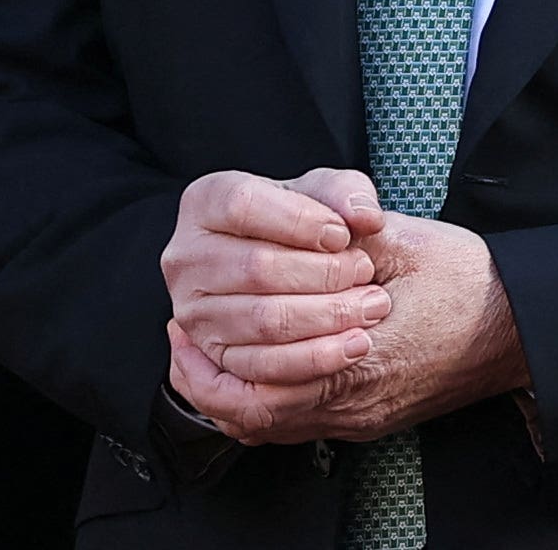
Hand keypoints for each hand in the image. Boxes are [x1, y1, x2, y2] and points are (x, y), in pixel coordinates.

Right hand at [160, 169, 390, 410]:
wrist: (294, 262)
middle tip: (367, 273)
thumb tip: (365, 217)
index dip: (299, 220)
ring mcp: (192, 310)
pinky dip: (313, 359)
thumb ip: (347, 193)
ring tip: (371, 307)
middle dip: (325, 274)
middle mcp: (186, 257)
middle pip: (256, 268)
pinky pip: (260, 366)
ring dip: (327, 317)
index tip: (342, 234)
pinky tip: (352, 346)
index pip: (242, 205)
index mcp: (206, 202)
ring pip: (262, 320)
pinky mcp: (212, 353)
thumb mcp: (328, 191)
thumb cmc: (309, 218)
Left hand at [166, 192, 529, 443]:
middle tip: (181, 339)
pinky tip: (253, 374)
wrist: (525, 327)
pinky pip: (297, 428)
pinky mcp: (370, 420)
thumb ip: (350, 237)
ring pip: (270, 427)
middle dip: (208, 375)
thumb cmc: (472, 280)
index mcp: (360, 355)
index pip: (258, 372)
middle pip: (252, 411)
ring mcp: (362, 418)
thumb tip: (303, 222)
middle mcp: (354, 400)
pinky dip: (263, 404)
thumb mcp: (410, 241)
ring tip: (202, 359)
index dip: (213, 349)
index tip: (185, 320)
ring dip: (229, 395)